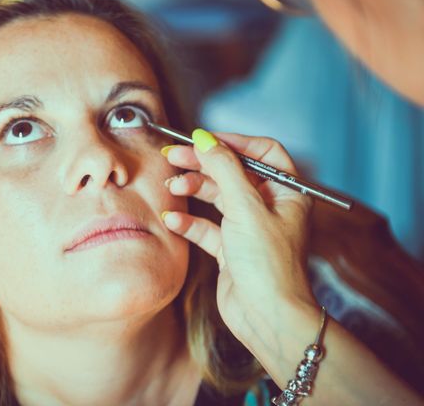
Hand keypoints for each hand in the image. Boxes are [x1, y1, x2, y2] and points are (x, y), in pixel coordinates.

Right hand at [161, 130, 317, 344]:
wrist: (267, 317)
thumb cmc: (269, 265)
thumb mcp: (246, 208)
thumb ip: (224, 169)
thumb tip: (206, 139)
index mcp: (286, 193)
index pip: (262, 152)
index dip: (233, 142)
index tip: (203, 140)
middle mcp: (269, 208)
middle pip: (232, 173)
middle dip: (203, 165)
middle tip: (175, 157)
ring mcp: (248, 228)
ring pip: (217, 198)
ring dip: (193, 190)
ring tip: (172, 187)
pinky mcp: (230, 249)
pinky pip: (206, 227)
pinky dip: (189, 221)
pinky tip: (172, 219)